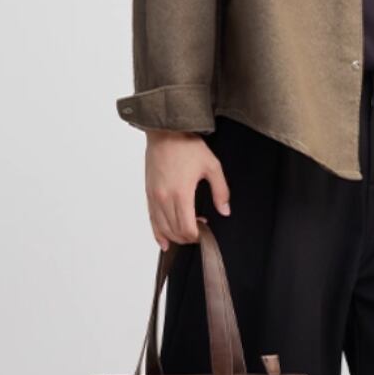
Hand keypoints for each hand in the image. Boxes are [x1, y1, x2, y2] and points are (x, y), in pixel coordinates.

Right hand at [144, 130, 230, 249]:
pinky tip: (164, 242)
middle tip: (199, 232)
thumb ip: (220, 191)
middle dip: (188, 237)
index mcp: (181, 193)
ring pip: (162, 228)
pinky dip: (158, 233)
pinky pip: (151, 220)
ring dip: (175, 236)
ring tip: (187, 233)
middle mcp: (164, 198)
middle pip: (174, 231)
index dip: (196, 236)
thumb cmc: (187, 146)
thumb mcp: (212, 166)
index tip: (205, 233)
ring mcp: (154, 197)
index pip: (186, 228)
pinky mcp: (148, 193)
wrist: (165, 132)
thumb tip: (225, 211)